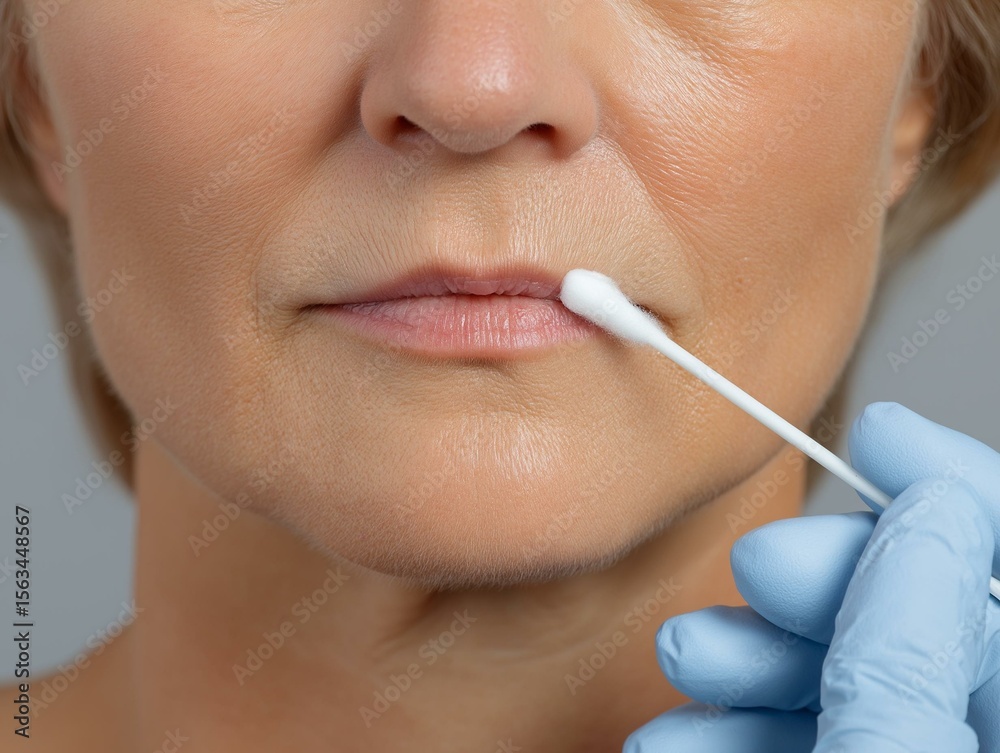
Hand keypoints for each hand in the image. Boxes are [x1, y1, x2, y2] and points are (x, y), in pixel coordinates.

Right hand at [623, 402, 999, 751]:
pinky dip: (730, 717)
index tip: (876, 434)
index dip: (955, 485)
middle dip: (816, 574)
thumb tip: (928, 514)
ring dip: (745, 649)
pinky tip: (674, 730)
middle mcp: (972, 746)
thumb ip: (905, 649)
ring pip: (840, 671)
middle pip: (915, 610)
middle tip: (754, 565)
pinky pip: (797, 730)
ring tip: (684, 654)